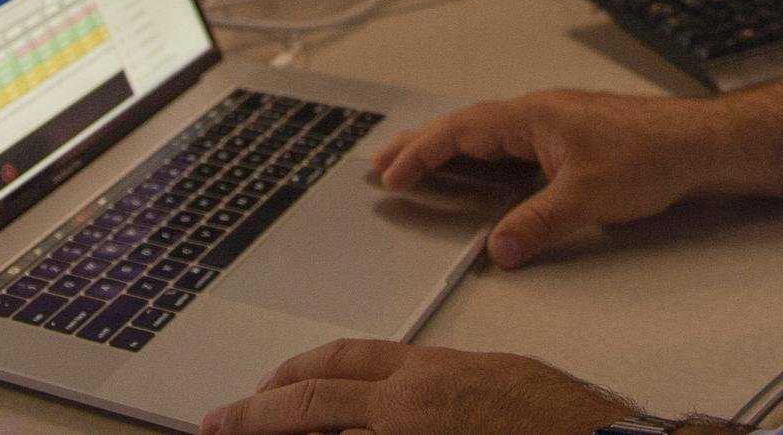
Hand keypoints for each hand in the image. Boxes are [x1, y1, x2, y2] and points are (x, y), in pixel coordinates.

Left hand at [198, 338, 636, 434]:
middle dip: (259, 412)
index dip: (297, 372)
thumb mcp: (494, 380)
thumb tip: (414, 405)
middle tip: (221, 420)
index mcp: (428, 374)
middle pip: (313, 402)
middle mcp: (408, 407)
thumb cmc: (561, 419)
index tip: (265, 384)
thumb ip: (444, 391)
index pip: (344, 362)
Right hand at [374, 89, 712, 267]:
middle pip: (468, 125)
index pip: (464, 131)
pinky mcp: (569, 138)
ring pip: (488, 133)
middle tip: (383, 163)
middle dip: (423, 144)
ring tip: (417, 164)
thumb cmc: (650, 155)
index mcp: (534, 116)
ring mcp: (554, 124)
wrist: (696, 144)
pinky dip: (482, 155)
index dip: (424, 151)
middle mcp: (539, 113)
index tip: (393, 174)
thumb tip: (498, 248)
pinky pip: (510, 143)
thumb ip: (538, 223)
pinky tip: (478, 169)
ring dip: (451, 149)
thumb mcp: (587, 197)